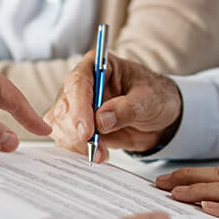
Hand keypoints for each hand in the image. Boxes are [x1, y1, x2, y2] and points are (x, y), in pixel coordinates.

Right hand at [45, 51, 182, 161]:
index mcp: (98, 65)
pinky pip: (64, 137)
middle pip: (64, 105)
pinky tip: (96, 153)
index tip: (87, 131)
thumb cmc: (155, 98)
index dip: (79, 107)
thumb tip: (101, 120)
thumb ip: (126, 108)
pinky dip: (76, 149)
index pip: (78, 82)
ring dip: (76, 143)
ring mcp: (76, 104)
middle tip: (95, 148)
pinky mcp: (76, 124)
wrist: (158, 118)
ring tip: (100, 152)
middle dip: (76, 131)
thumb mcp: (149, 100)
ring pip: (59, 123)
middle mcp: (82, 83)